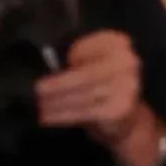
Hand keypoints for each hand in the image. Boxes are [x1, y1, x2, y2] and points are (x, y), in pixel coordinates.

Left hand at [33, 27, 164, 165]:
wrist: (129, 122)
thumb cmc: (104, 91)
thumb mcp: (93, 69)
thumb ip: (78, 64)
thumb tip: (48, 73)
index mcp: (118, 43)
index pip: (85, 48)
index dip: (67, 60)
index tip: (53, 68)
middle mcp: (127, 61)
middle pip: (84, 74)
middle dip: (57, 85)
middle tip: (36, 91)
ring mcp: (126, 85)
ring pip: (82, 94)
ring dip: (56, 102)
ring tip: (39, 107)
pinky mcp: (119, 108)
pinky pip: (83, 112)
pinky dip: (62, 115)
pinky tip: (47, 118)